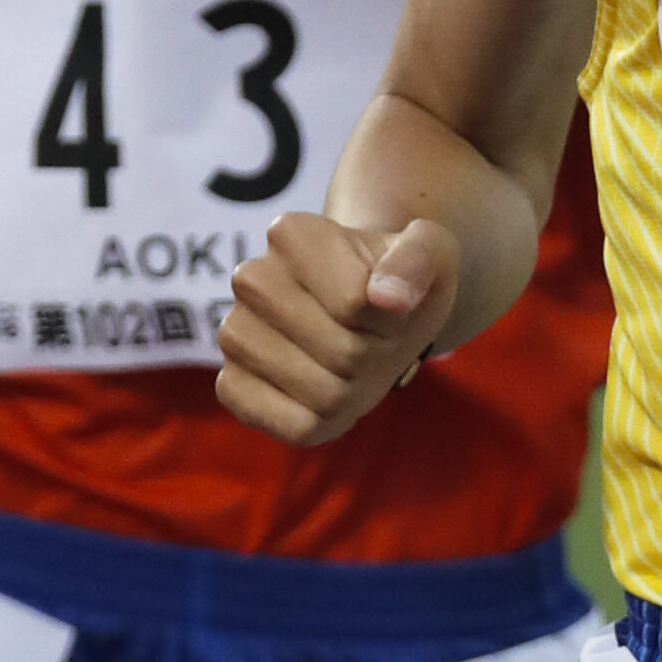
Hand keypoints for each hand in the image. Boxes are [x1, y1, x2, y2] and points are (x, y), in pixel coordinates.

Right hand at [218, 207, 462, 447]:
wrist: (366, 311)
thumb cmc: (397, 280)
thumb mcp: (429, 253)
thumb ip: (417, 262)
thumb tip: (388, 300)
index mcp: (291, 234)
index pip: (356, 303)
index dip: (392, 317)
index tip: (389, 302)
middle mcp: (251, 279)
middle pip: (344, 354)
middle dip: (376, 356)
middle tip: (371, 337)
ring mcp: (235, 334)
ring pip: (325, 395)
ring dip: (357, 391)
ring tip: (348, 361)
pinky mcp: (231, 386)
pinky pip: (294, 427)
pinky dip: (327, 422)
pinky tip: (323, 392)